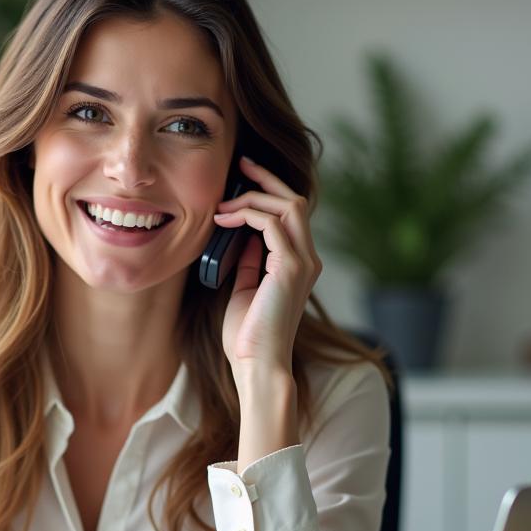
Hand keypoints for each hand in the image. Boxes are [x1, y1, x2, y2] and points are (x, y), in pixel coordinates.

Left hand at [213, 156, 321, 377]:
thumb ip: (249, 263)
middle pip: (295, 201)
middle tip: (240, 165)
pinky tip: (225, 219)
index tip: (244, 177)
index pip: (292, 214)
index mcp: (299, 264)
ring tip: (223, 203)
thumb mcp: (245, 290)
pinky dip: (248, 214)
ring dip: (253, 197)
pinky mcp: (290, 268)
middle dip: (266, 179)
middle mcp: (307, 259)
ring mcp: (303, 262)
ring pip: (287, 206)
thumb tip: (242, 238)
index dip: (270, 190)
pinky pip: (273, 224)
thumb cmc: (248, 337)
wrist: (257, 365)